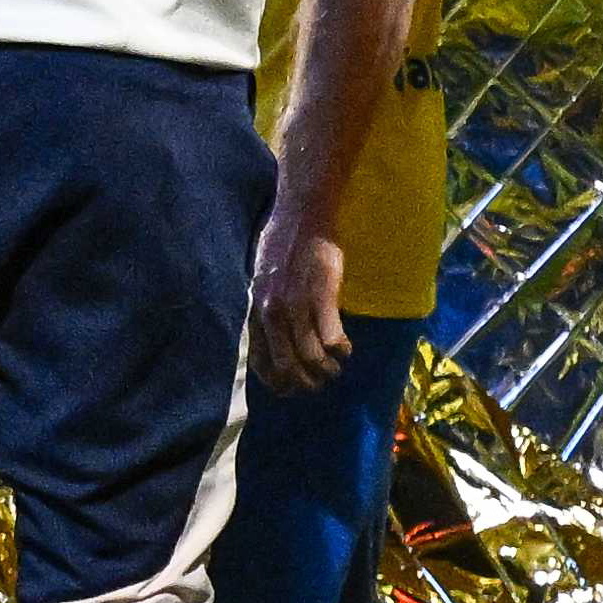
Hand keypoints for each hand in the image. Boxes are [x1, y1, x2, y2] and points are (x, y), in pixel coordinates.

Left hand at [249, 234, 346, 394]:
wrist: (301, 213)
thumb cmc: (283, 243)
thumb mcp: (262, 280)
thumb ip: (265, 308)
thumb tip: (272, 333)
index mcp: (256, 311)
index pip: (260, 362)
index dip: (279, 383)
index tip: (293, 389)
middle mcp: (272, 313)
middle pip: (288, 367)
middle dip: (306, 383)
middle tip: (322, 382)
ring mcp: (296, 305)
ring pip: (311, 358)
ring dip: (327, 370)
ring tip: (336, 368)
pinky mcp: (322, 295)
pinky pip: (331, 338)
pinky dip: (340, 351)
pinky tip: (345, 349)